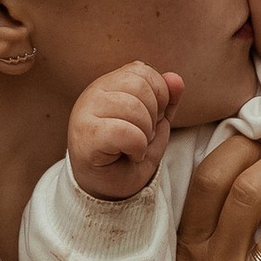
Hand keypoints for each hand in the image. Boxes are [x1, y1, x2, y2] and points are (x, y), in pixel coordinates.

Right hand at [69, 62, 181, 202]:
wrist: (108, 189)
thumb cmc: (128, 154)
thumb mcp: (155, 124)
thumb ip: (166, 100)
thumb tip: (176, 79)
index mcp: (109, 84)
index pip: (142, 70)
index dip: (158, 95)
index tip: (152, 119)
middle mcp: (94, 93)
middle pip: (140, 86)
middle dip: (153, 116)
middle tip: (143, 136)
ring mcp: (85, 113)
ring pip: (133, 108)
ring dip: (145, 134)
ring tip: (136, 146)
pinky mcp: (85, 137)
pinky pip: (125, 131)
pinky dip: (137, 147)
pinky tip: (130, 155)